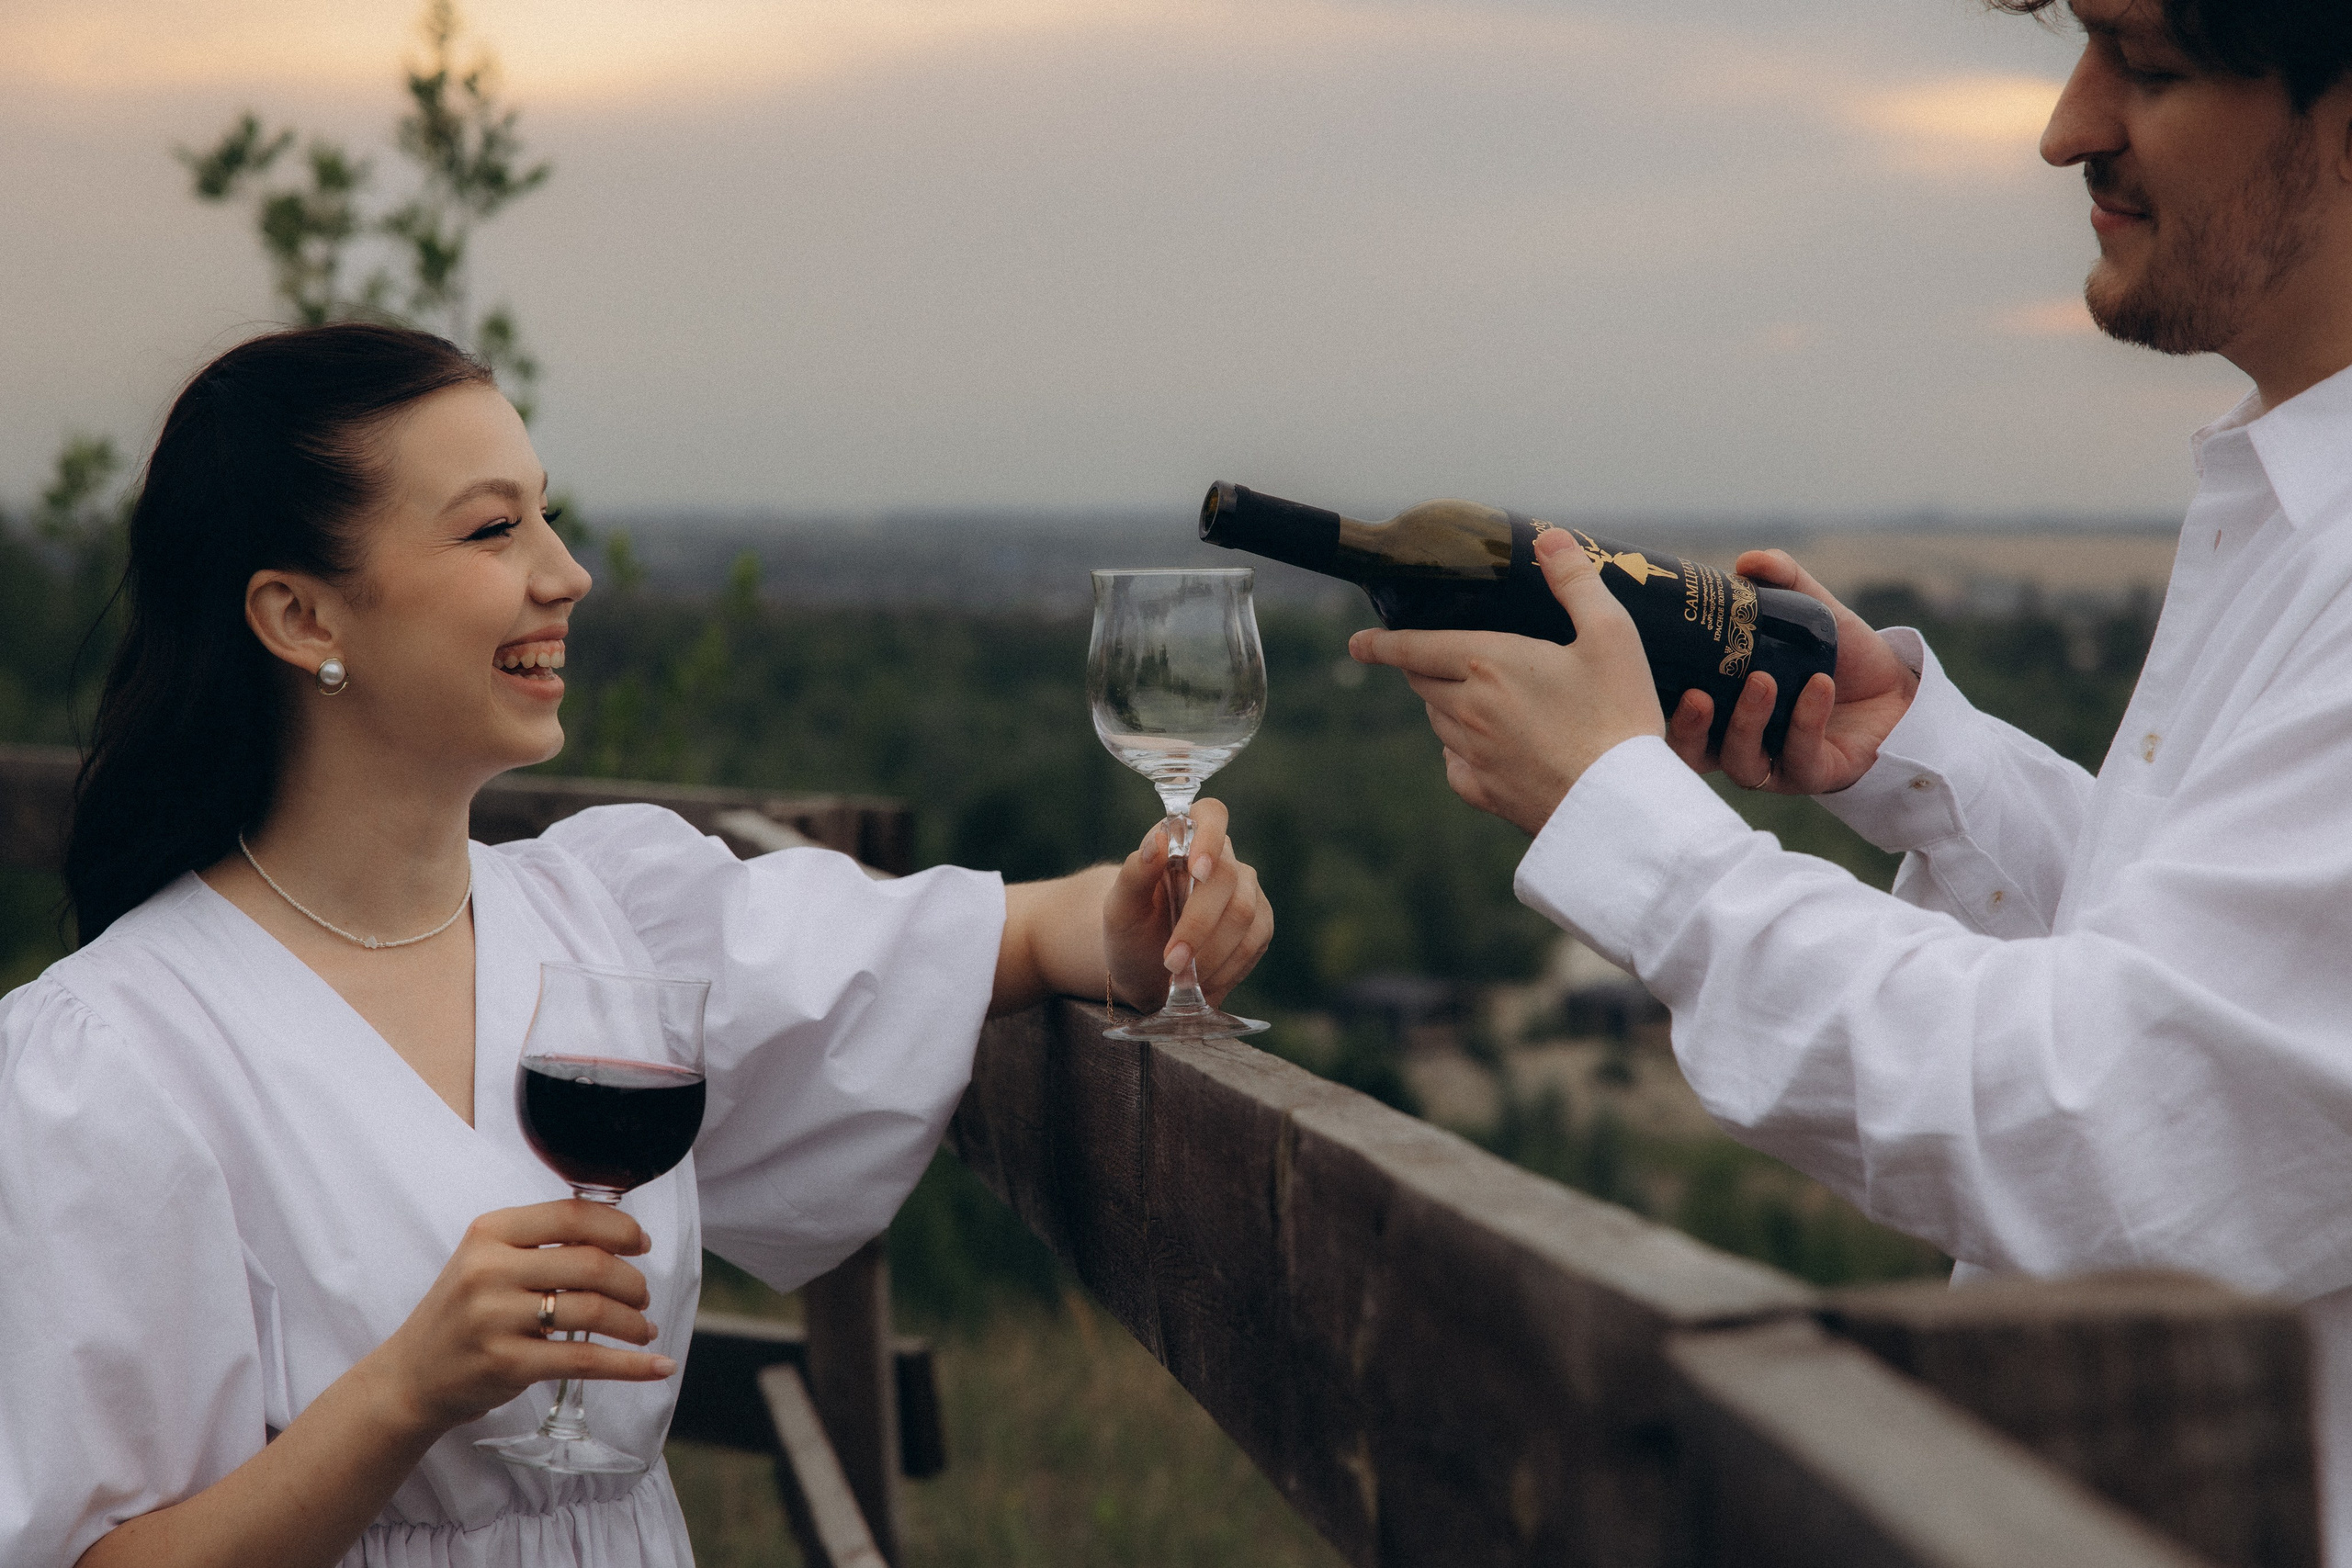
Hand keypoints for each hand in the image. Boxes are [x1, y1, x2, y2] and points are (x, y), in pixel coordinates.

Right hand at [359, 1199, 673, 1435]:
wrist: (410, 1376)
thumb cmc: (462, 1312)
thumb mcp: (486, 1260)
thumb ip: (540, 1242)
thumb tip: (619, 1233)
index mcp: (489, 1232)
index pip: (572, 1216)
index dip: (619, 1228)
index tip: (642, 1243)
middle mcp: (489, 1270)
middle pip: (590, 1263)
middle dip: (632, 1281)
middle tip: (642, 1296)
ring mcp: (496, 1319)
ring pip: (592, 1310)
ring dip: (632, 1321)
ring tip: (643, 1328)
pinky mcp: (507, 1364)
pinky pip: (584, 1360)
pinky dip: (629, 1365)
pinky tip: (656, 1367)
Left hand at [1102, 797, 1273, 1007]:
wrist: (1145, 970)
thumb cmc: (1130, 931)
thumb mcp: (1120, 908)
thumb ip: (1134, 873)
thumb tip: (1156, 841)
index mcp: (1184, 839)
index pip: (1210, 815)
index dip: (1209, 838)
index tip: (1196, 870)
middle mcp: (1222, 858)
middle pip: (1226, 878)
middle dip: (1198, 926)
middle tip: (1171, 962)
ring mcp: (1246, 890)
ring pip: (1245, 915)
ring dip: (1212, 954)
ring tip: (1181, 980)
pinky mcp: (1260, 924)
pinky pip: (1254, 943)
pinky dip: (1226, 969)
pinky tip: (1203, 983)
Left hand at [1349, 531, 1664, 834]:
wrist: (1622, 803)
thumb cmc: (1620, 714)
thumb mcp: (1612, 635)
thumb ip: (1576, 583)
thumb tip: (1548, 538)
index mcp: (1488, 663)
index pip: (1415, 648)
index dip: (1383, 644)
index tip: (1358, 643)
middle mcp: (1469, 709)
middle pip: (1422, 683)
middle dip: (1420, 667)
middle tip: (1427, 658)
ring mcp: (1474, 755)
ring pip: (1438, 722)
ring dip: (1440, 704)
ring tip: (1464, 695)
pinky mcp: (1486, 793)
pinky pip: (1453, 767)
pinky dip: (1455, 752)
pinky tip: (1472, 748)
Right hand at [1663, 550, 1918, 793]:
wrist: (1899, 687)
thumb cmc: (1841, 656)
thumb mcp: (1809, 611)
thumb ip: (1782, 582)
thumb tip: (1748, 562)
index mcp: (1721, 710)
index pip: (1673, 717)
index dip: (1657, 704)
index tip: (1652, 672)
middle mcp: (1738, 744)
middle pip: (1693, 756)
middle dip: (1686, 731)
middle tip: (1696, 695)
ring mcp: (1774, 766)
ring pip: (1741, 763)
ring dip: (1746, 723)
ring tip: (1763, 681)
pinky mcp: (1814, 776)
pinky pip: (1801, 756)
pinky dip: (1807, 719)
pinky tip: (1818, 686)